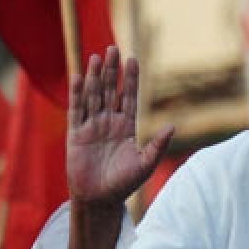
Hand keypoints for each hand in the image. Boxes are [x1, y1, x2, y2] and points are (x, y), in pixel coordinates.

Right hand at [67, 46, 173, 206]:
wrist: (99, 200)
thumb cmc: (124, 184)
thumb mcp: (145, 165)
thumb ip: (157, 145)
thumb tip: (172, 126)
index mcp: (125, 127)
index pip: (128, 97)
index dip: (130, 79)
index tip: (133, 59)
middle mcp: (108, 122)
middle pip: (109, 90)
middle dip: (111, 70)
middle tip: (113, 48)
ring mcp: (91, 126)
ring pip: (93, 95)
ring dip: (94, 77)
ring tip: (96, 57)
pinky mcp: (76, 134)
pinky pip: (76, 110)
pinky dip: (77, 94)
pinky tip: (78, 77)